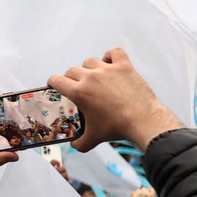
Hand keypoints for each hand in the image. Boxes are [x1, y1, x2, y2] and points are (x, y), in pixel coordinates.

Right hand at [47, 48, 178, 152]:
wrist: (142, 120)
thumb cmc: (117, 127)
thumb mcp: (94, 138)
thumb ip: (79, 143)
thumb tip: (75, 144)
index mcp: (79, 92)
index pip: (57, 80)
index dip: (53, 83)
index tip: (56, 86)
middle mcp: (91, 77)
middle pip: (73, 70)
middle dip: (71, 78)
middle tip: (77, 87)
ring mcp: (108, 69)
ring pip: (90, 61)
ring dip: (89, 68)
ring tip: (94, 77)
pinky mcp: (124, 66)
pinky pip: (114, 52)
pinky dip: (110, 56)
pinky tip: (110, 63)